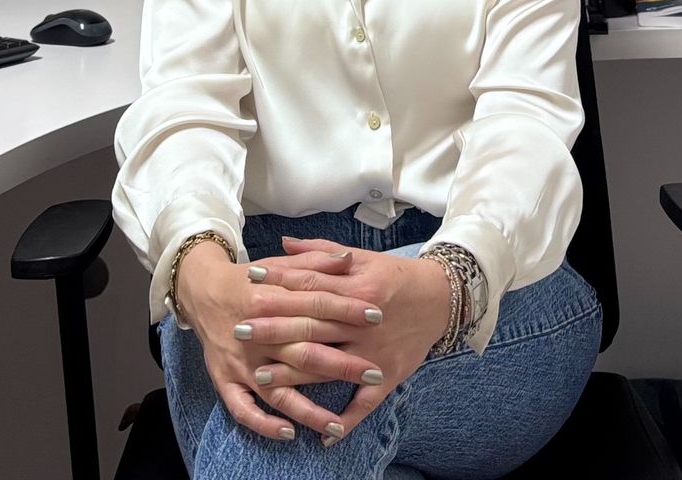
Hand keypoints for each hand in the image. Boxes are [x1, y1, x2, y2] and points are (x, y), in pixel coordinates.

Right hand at [176, 242, 383, 442]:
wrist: (203, 291)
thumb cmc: (248, 280)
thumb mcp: (278, 265)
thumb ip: (314, 262)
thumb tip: (347, 259)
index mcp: (269, 298)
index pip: (315, 304)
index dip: (347, 310)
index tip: (377, 317)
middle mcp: (255, 333)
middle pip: (303, 350)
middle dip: (341, 364)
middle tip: (375, 374)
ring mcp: (240, 362)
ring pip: (277, 390)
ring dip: (307, 410)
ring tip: (337, 425)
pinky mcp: (225, 380)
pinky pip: (243, 409)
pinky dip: (263, 423)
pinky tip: (289, 432)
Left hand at [245, 235, 452, 447]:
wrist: (441, 297)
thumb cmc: (395, 275)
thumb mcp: (362, 257)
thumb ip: (320, 253)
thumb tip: (284, 244)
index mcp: (358, 286)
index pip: (311, 286)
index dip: (279, 284)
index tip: (249, 283)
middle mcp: (364, 321)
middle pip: (312, 326)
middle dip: (274, 329)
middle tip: (239, 330)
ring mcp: (375, 352)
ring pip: (329, 365)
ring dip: (293, 373)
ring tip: (259, 376)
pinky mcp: (389, 376)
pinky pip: (365, 403)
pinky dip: (344, 421)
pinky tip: (322, 436)